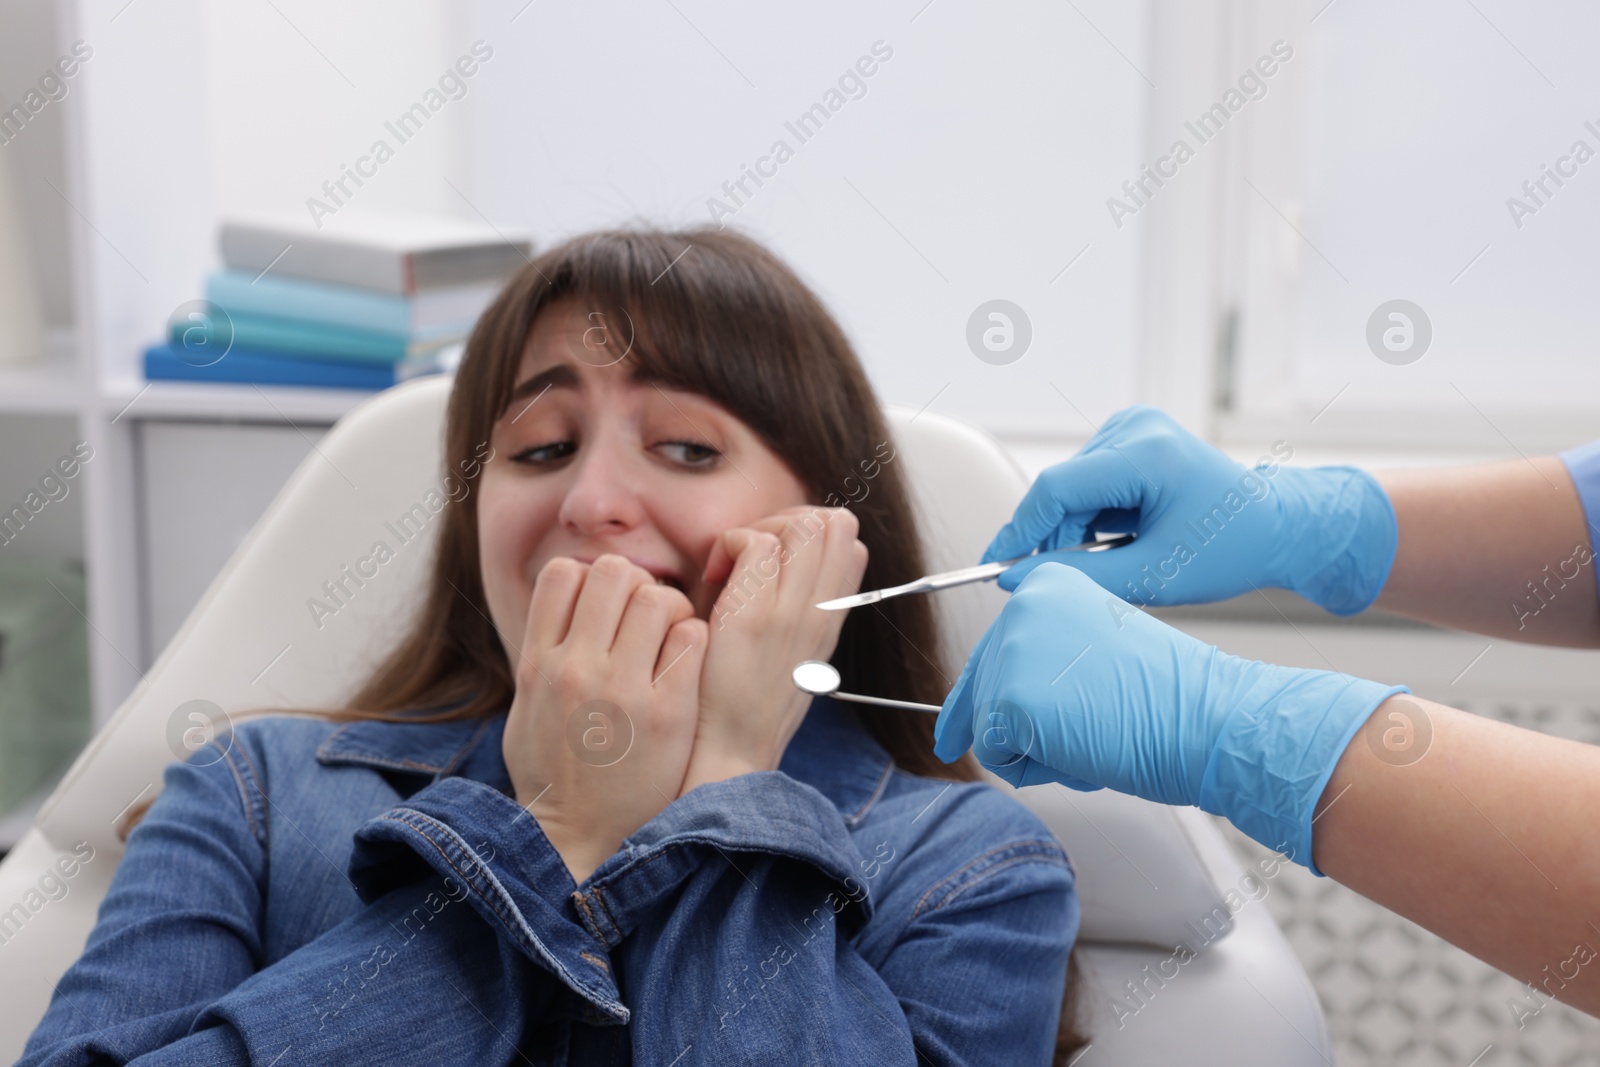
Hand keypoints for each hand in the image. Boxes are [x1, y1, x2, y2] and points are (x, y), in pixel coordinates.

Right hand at [503, 554, 706, 882]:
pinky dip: (695, 640)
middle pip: (615, 572)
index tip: (608, 603)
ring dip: (672, 609)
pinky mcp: (668, 713)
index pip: (564, 574)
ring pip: (659, 597)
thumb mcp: (526, 705)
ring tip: (672, 637)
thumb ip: (543, 651)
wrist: (577, 839)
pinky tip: (688, 664)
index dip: (592, 576)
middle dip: (637, 584)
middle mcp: (577, 668)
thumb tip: (566, 601)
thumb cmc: (553, 771)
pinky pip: (692, 638)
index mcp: (539, 662)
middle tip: (648, 616)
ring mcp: (624, 689)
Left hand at [681, 506, 868, 791]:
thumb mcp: (793, 656)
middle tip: (750, 556)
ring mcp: (791, 612)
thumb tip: (787, 566)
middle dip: (786, 520)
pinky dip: (728, 545)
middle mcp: (821, 612)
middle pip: (833, 522)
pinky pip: (754, 541)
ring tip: (731, 567)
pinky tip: (713, 579)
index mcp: (831, 620)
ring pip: (801, 524)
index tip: (774, 561)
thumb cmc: (745, 704)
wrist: (731, 753)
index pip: (850, 543)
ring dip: (758, 530)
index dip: (810, 533)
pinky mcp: (754, 615)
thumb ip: (800, 612)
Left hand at [933, 563, 1406, 867]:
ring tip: (1094, 738)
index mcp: (1047, 584)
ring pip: (987, 726)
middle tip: (1072, 742)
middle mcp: (1021, 605)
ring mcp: (1013, 649)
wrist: (1208, 717)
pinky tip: (1082, 753)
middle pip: (980, 688)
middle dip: (1012, 732)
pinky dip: (1033, 771)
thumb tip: (980, 714)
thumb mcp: (1094, 656)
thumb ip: (1042, 664)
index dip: (975, 702)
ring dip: (1032, 752)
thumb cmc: (1171, 698)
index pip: (991, 651)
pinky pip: (996, 756)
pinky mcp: (1010, 696)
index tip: (952, 735)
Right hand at [984, 405, 1396, 614]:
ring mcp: (1133, 426)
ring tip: (1115, 556)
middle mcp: (1136, 427)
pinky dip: (1090, 514)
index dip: (1021, 530)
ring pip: (1069, 486)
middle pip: (1061, 488)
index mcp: (1148, 454)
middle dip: (1054, 537)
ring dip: (1074, 528)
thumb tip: (1014, 577)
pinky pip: (1087, 480)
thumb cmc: (1229, 548)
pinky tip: (1119, 535)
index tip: (996, 566)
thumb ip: (1081, 575)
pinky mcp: (1131, 435)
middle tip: (1064, 577)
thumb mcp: (1155, 574)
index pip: (1057, 488)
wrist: (1275, 525)